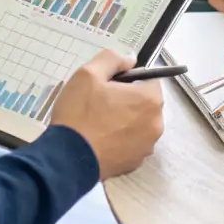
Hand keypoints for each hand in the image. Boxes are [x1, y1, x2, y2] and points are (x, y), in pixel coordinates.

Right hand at [51, 49, 164, 179]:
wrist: (67, 158)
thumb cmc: (80, 112)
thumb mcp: (88, 74)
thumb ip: (112, 59)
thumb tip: (130, 59)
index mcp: (150, 100)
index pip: (149, 79)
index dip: (129, 78)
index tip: (109, 84)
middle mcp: (156, 124)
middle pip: (145, 103)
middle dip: (128, 99)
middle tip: (100, 102)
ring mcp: (147, 147)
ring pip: (138, 124)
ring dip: (125, 120)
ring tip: (98, 122)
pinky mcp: (135, 164)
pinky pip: (131, 143)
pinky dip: (120, 139)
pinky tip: (99, 139)